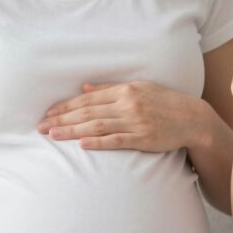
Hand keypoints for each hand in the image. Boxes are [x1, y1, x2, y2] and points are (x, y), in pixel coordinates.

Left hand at [37, 81, 201, 151]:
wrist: (191, 118)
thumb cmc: (163, 102)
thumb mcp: (138, 88)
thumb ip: (110, 88)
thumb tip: (84, 88)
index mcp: (125, 90)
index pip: (88, 99)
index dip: (65, 106)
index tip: (48, 113)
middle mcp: (128, 104)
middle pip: (88, 112)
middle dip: (62, 119)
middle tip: (41, 127)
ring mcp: (135, 122)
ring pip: (97, 126)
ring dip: (72, 130)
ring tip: (53, 135)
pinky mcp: (143, 138)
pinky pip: (116, 140)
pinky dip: (98, 142)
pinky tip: (82, 144)